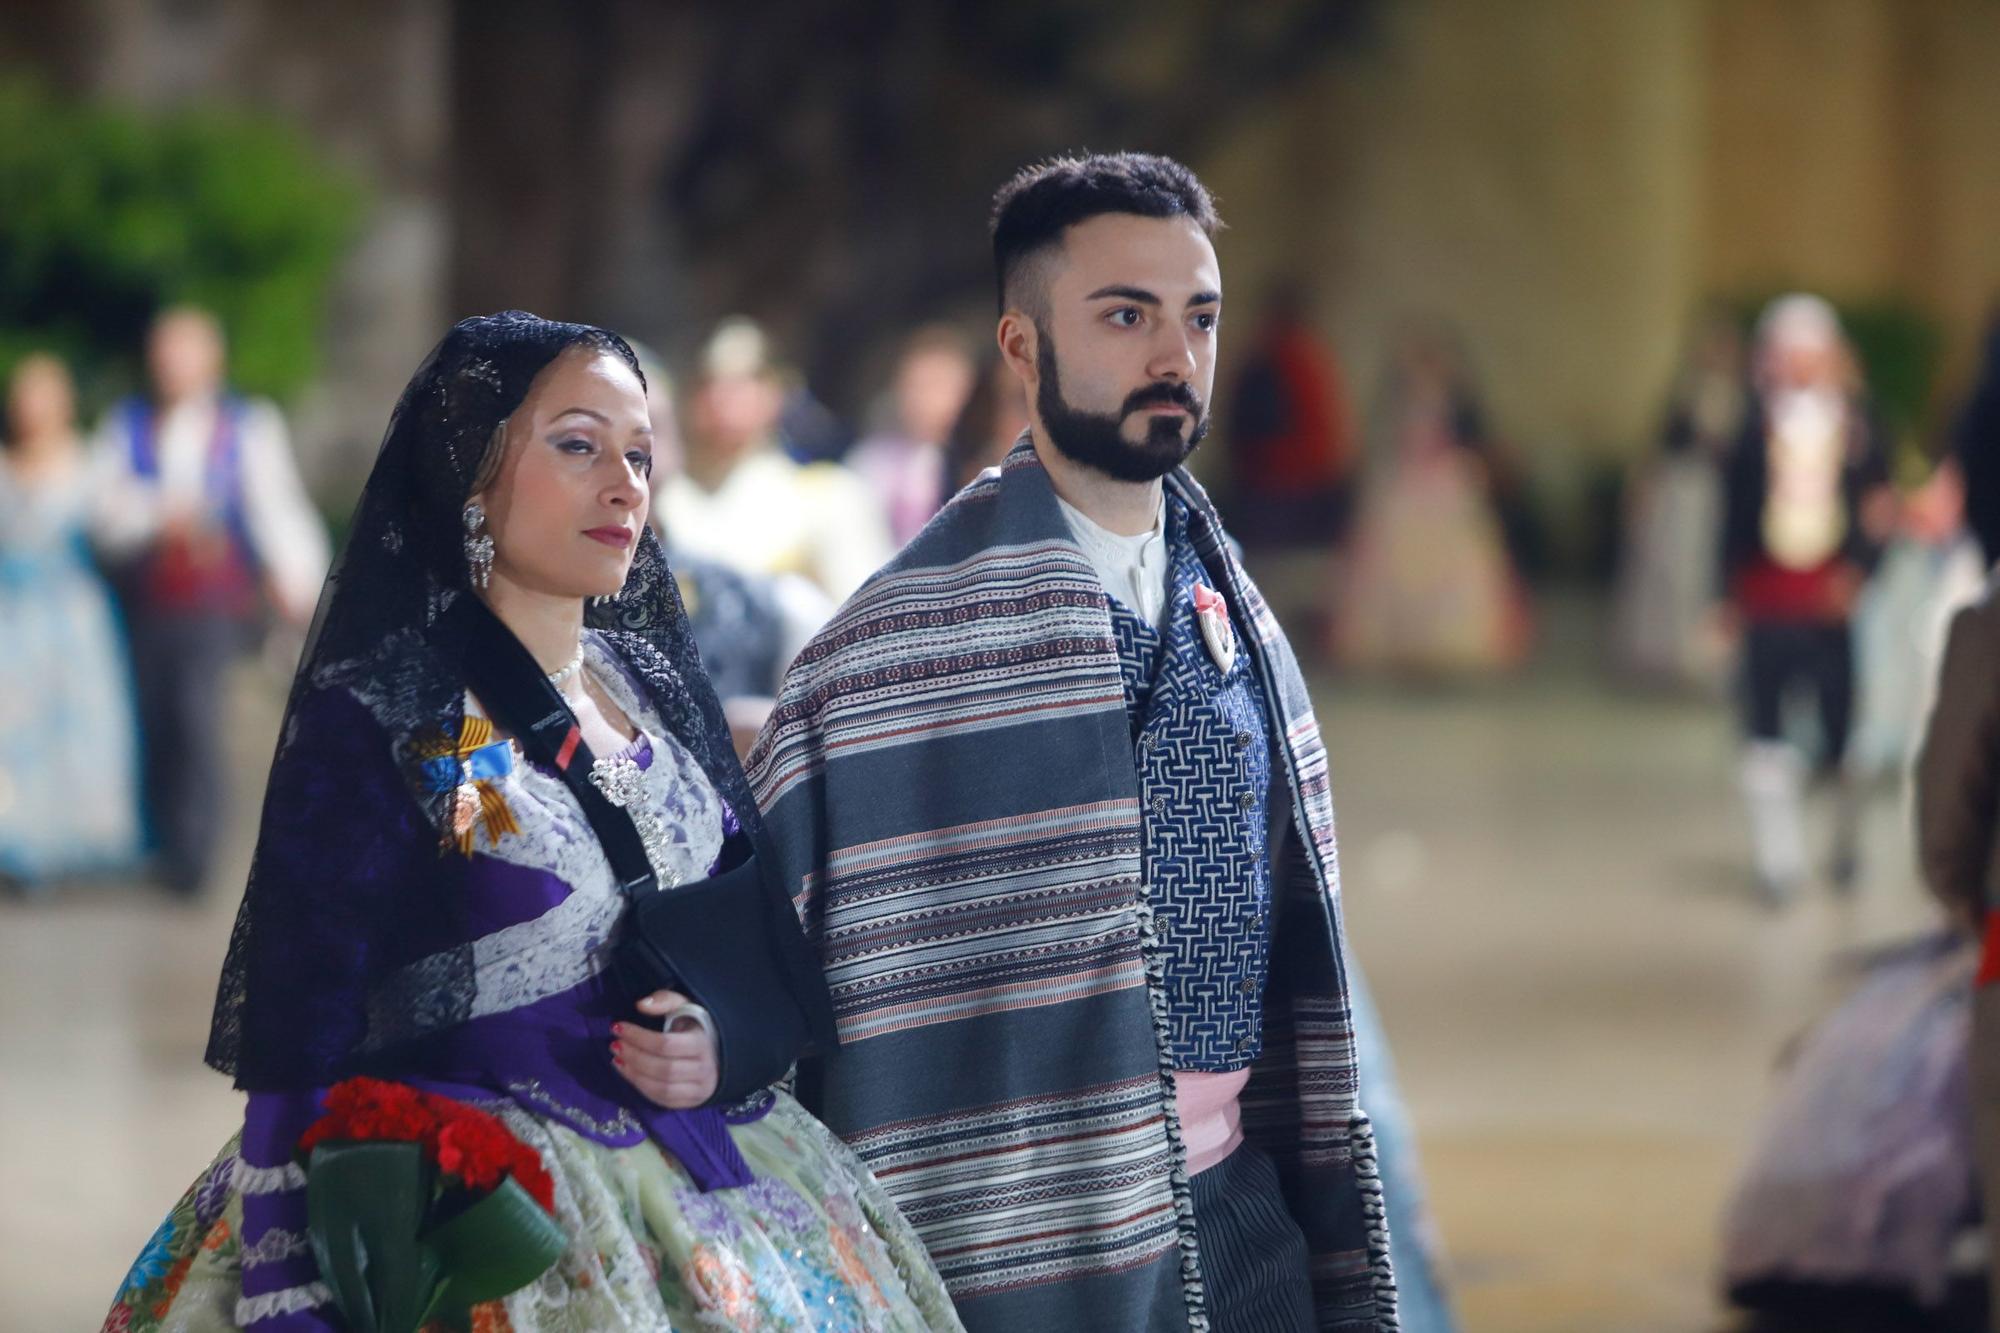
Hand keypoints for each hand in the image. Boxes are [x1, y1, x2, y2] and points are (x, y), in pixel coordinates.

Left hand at [611, 990, 718, 1107]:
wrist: (718, 1051)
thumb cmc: (696, 1026)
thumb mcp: (684, 1006)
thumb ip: (664, 1000)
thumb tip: (640, 1005)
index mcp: (703, 1043)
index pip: (666, 1044)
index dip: (638, 1037)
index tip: (618, 1027)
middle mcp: (704, 1069)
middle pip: (663, 1069)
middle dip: (634, 1057)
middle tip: (614, 1045)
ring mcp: (700, 1089)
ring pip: (662, 1089)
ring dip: (634, 1075)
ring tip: (617, 1060)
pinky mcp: (692, 1102)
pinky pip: (663, 1101)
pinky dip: (641, 1088)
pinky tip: (628, 1073)